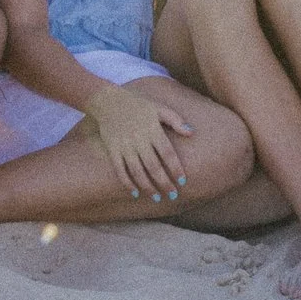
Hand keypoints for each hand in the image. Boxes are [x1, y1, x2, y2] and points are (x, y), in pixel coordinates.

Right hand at [84, 83, 192, 203]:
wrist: (109, 101)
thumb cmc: (139, 105)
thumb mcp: (159, 108)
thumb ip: (176, 120)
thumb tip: (191, 133)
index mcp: (152, 130)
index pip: (167, 153)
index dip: (175, 168)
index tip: (183, 181)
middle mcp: (139, 139)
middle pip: (154, 166)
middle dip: (164, 183)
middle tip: (173, 195)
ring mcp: (124, 146)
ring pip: (137, 171)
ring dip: (148, 187)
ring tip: (157, 198)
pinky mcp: (112, 150)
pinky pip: (120, 170)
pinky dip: (127, 183)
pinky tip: (135, 193)